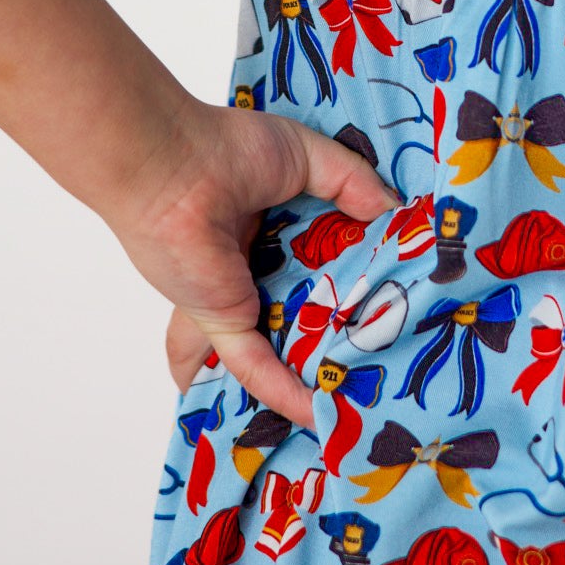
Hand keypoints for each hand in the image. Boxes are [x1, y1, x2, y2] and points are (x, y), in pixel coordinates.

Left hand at [103, 98, 398, 427]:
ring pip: (282, 349)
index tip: (393, 297)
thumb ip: (351, 180)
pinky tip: (315, 415)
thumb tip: (395, 208)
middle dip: (336, 336)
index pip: (320, 265)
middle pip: (304, 313)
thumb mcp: (304, 154)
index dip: (353, 280)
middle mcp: (255, 270)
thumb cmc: (226, 149)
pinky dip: (284, 393)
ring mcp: (239, 300)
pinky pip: (256, 366)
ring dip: (310, 375)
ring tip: (355, 404)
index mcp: (272, 230)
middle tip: (383, 360)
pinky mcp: (223, 322)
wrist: (170, 165)